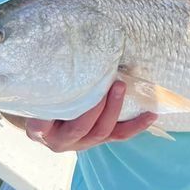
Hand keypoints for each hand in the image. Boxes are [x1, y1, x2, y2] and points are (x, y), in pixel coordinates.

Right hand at [24, 81, 157, 151]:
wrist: (42, 115)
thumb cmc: (41, 95)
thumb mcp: (38, 88)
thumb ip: (46, 79)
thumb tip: (53, 47)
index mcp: (39, 129)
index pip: (43, 124)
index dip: (54, 114)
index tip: (63, 91)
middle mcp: (59, 141)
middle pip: (80, 126)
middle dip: (98, 105)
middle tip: (110, 82)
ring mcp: (80, 143)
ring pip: (101, 131)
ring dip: (115, 109)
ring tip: (122, 87)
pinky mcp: (97, 140)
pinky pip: (119, 135)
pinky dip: (136, 126)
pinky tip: (151, 114)